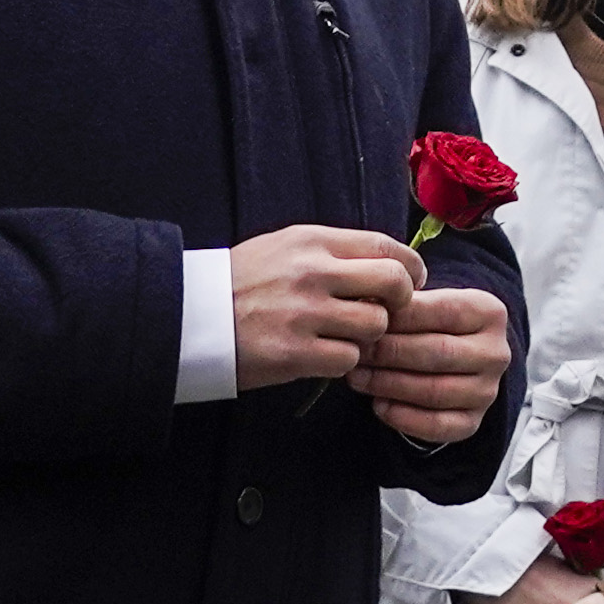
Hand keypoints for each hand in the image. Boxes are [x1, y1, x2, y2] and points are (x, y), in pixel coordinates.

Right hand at [232, 224, 423, 386]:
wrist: (191, 316)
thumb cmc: (243, 281)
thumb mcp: (285, 247)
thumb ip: (333, 252)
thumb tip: (385, 265)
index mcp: (313, 241)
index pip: (386, 245)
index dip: (410, 266)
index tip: (412, 281)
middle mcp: (313, 273)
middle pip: (393, 282)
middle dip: (403, 300)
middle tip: (391, 312)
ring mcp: (304, 314)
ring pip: (375, 324)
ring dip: (368, 335)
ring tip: (346, 336)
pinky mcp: (295, 353)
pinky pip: (348, 359)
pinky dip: (344, 361)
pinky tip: (325, 356)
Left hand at [358, 277, 511, 448]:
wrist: (453, 355)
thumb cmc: (429, 324)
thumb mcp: (425, 301)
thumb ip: (403, 300)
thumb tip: (367, 304)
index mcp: (490, 312)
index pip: (443, 311)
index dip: (400, 317)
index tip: (365, 319)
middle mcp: (496, 353)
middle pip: (438, 353)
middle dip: (389, 353)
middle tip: (356, 351)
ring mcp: (487, 391)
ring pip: (434, 391)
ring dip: (388, 385)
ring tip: (357, 376)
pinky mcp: (473, 422)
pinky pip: (436, 426)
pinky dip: (402, 418)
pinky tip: (378, 404)